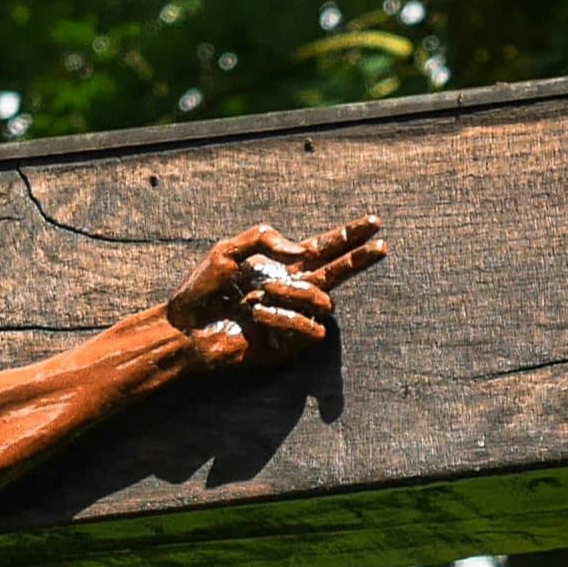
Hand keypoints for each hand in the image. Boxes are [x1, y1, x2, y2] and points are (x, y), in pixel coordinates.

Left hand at [161, 217, 384, 371]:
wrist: (186, 328)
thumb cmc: (202, 290)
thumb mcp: (227, 250)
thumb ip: (264, 237)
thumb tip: (302, 250)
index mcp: (282, 266)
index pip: (324, 248)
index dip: (348, 235)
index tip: (374, 222)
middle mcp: (293, 291)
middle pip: (339, 272)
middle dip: (360, 259)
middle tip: (381, 247)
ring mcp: (294, 318)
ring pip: (322, 301)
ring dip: (292, 294)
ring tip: (255, 297)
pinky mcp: (288, 344)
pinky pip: (310, 328)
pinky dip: (285, 318)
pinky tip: (258, 316)